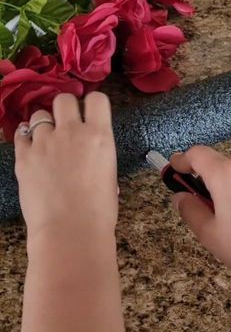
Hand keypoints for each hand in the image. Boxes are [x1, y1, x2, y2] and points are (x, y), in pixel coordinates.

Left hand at [15, 92, 117, 251]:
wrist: (70, 231)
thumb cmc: (99, 212)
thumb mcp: (109, 178)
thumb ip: (98, 158)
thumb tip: (92, 161)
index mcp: (99, 136)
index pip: (97, 99)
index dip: (93, 105)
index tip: (90, 115)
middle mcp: (72, 132)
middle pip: (64, 99)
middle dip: (65, 108)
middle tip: (66, 125)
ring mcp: (44, 142)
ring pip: (39, 115)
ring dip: (44, 124)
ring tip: (46, 141)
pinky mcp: (23, 156)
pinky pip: (21, 134)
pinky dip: (25, 138)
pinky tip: (31, 149)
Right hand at [170, 146, 230, 311]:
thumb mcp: (211, 236)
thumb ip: (190, 211)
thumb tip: (181, 197)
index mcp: (226, 174)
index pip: (197, 153)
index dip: (181, 161)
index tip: (172, 171)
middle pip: (216, 162)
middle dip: (202, 179)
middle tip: (196, 206)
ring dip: (223, 188)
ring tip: (224, 222)